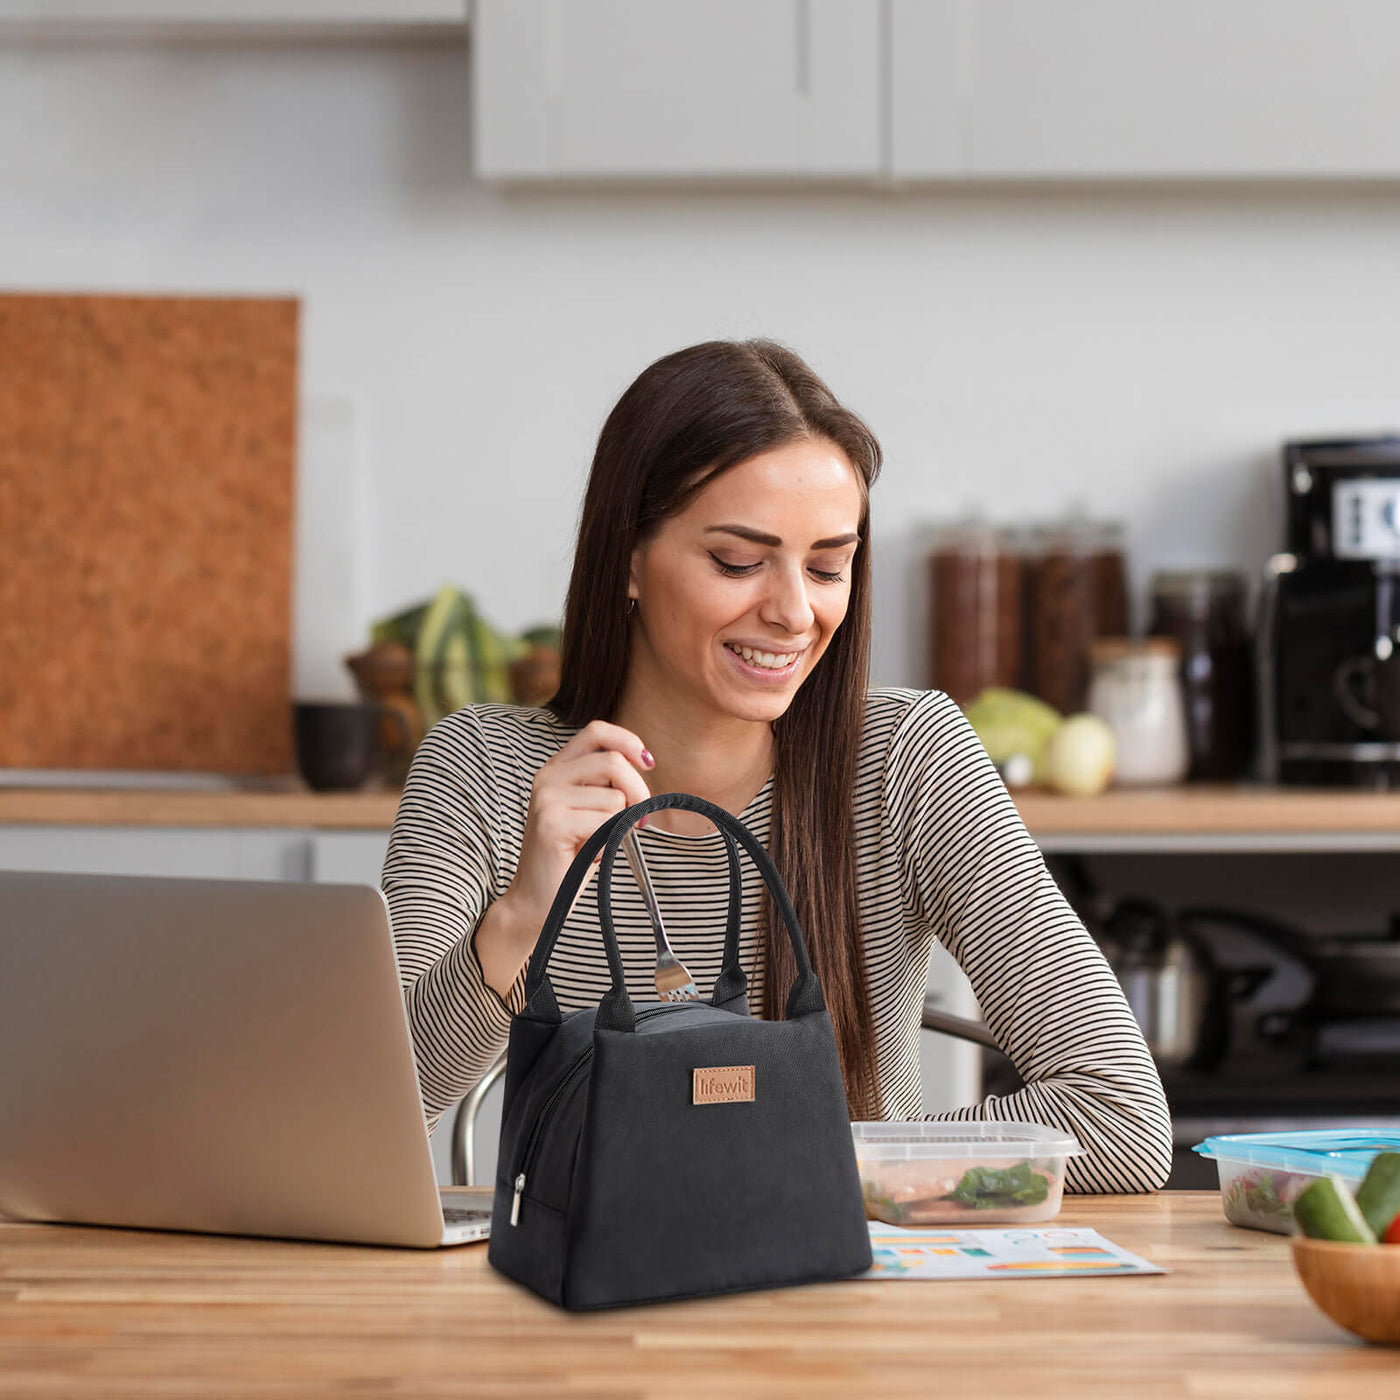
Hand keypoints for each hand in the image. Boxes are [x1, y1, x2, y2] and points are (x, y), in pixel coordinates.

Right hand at [509, 719, 654, 919]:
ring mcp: (546, 798)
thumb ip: (607, 783)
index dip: (628, 741)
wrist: (537, 901)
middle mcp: (547, 777)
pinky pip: (606, 822)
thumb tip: (644, 762)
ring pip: (615, 797)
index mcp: (556, 768)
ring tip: (598, 843)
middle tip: (638, 821)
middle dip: (639, 792)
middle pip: (613, 762)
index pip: (597, 730)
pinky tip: (590, 855)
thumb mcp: (591, 810)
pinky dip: (609, 842)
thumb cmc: (572, 857)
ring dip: (619, 825)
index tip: (648, 764)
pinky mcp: (552, 823)